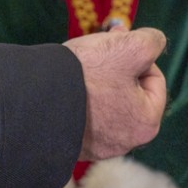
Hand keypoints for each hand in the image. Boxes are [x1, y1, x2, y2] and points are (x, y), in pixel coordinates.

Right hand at [64, 28, 167, 160]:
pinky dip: (80, 96)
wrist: (32, 100)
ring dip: (99, 79)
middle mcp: (127, 142)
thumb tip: (155, 41)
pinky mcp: (75, 143)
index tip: (116, 45)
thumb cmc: (87, 75)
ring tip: (80, 66)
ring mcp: (99, 146)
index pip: (154, 79)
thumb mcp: (131, 47)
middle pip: (130, 91)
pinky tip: (67, 85)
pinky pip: (85, 113)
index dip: (138, 56)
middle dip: (118, 65)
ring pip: (108, 101)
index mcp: (147, 124)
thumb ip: (153, 41)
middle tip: (99, 47)